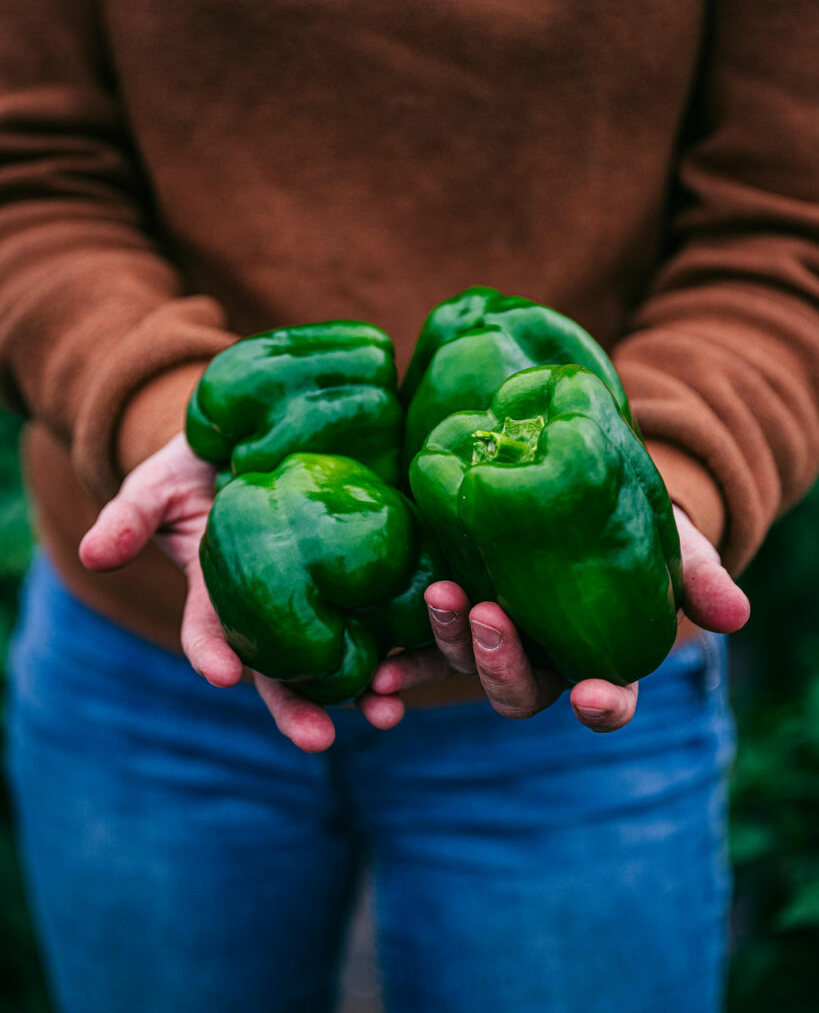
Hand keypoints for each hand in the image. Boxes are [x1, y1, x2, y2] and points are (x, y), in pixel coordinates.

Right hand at [79, 433, 402, 752]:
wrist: (253, 442)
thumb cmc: (197, 468)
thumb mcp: (157, 485)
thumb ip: (130, 517)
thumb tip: (91, 556)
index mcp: (216, 599)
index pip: (209, 637)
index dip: (211, 655)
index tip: (219, 674)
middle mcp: (268, 611)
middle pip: (281, 670)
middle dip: (297, 708)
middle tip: (320, 739)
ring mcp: (316, 595)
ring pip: (338, 655)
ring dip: (361, 689)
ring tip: (387, 711)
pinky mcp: (360, 569)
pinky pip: (382, 610)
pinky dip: (401, 638)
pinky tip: (426, 652)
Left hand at [370, 504, 749, 731]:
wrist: (571, 487)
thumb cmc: (632, 522)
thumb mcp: (672, 539)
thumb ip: (697, 576)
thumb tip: (738, 616)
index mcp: (596, 659)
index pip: (606, 700)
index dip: (601, 706)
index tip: (591, 696)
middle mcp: (539, 661)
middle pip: (518, 690)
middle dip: (501, 663)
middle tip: (489, 614)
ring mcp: (488, 642)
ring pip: (463, 664)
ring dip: (443, 648)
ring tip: (437, 599)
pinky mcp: (447, 616)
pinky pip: (417, 651)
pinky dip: (396, 666)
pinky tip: (376, 675)